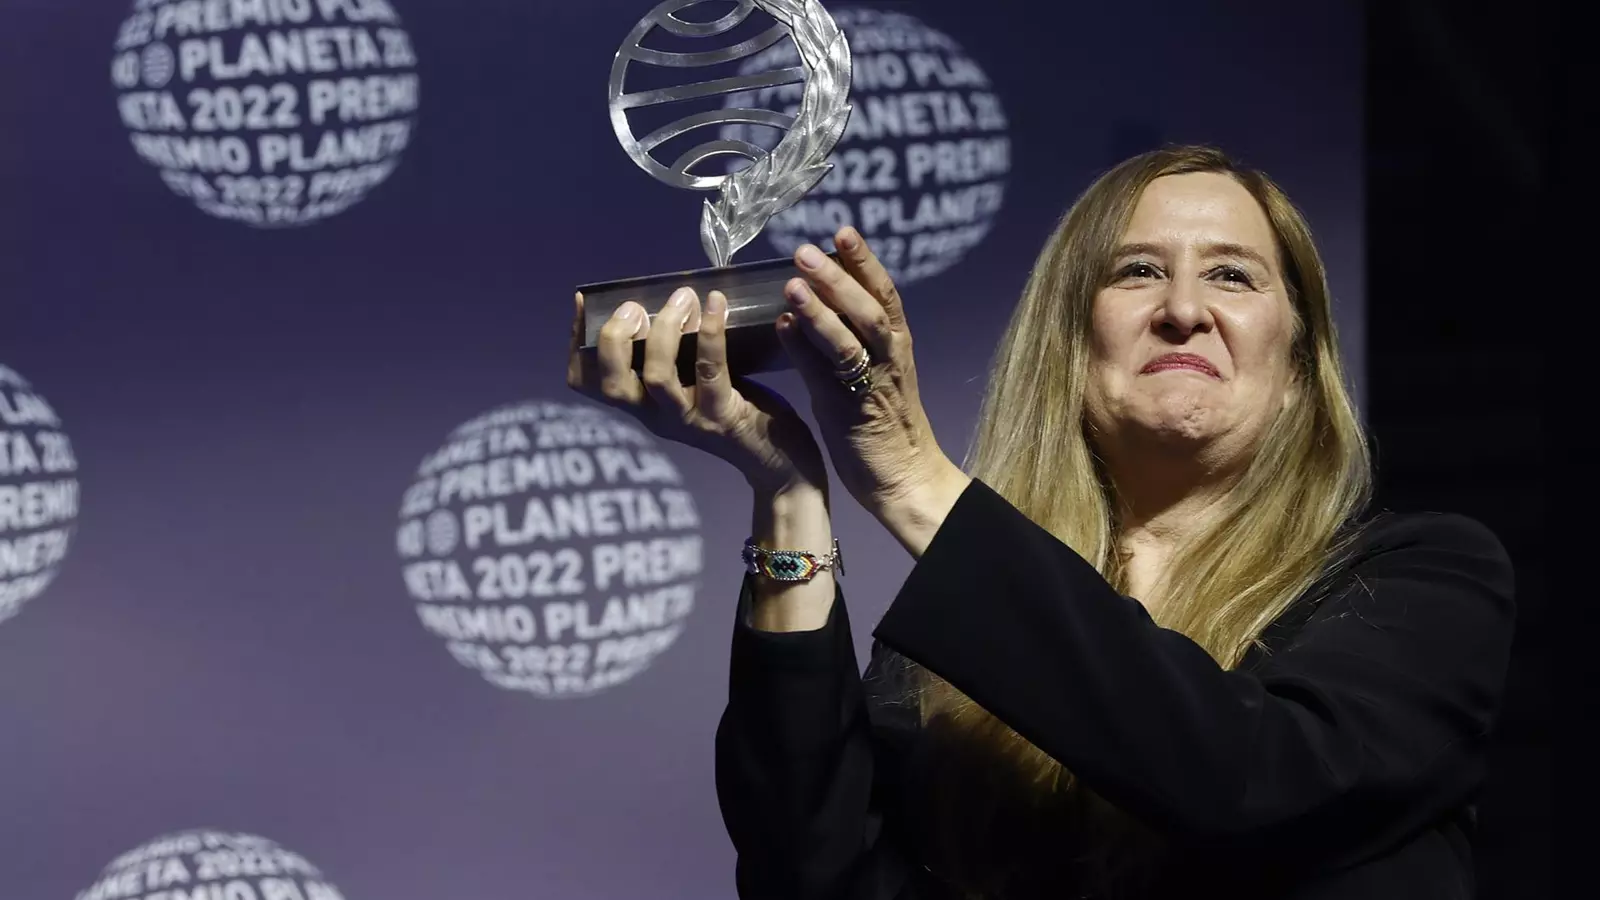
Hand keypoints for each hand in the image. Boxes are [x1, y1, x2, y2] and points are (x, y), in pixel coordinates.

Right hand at [567, 286, 826, 496]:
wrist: (779, 462)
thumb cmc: (738, 409)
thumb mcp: (695, 382)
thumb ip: (678, 352)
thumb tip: (673, 296)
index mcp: (643, 405)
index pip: (589, 383)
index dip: (577, 343)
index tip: (584, 303)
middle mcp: (657, 416)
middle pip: (613, 385)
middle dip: (614, 338)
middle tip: (635, 306)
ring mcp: (689, 419)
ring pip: (657, 378)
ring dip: (666, 331)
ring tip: (682, 299)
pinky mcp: (724, 416)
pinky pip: (711, 371)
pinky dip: (710, 333)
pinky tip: (715, 303)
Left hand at [776, 227, 961, 516]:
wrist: (904, 476)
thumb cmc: (883, 420)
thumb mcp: (873, 370)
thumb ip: (847, 337)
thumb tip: (807, 303)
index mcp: (897, 345)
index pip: (884, 294)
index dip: (865, 262)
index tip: (843, 230)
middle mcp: (890, 359)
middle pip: (869, 310)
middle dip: (838, 277)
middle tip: (804, 251)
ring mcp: (872, 387)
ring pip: (850, 342)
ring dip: (820, 311)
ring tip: (791, 285)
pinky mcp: (852, 414)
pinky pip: (826, 377)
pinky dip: (804, 350)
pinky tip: (782, 327)